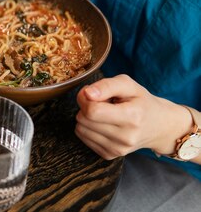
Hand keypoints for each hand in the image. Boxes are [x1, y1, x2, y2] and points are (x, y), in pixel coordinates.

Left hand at [75, 74, 191, 158]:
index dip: (85, 98)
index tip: (91, 93)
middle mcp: (125, 137)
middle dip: (85, 106)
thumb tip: (87, 93)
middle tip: (101, 103)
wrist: (159, 126)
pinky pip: (84, 138)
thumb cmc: (142, 102)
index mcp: (132, 117)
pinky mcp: (110, 155)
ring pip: (80, 129)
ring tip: (104, 114)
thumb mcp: (129, 85)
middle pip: (84, 119)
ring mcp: (118, 149)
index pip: (92, 110)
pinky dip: (88, 128)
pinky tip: (104, 124)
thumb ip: (107, 86)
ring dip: (86, 118)